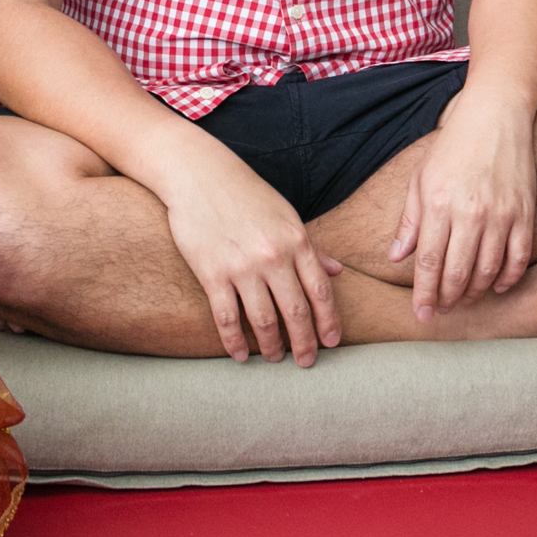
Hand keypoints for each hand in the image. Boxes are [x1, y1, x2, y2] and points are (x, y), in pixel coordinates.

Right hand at [160, 149, 341, 364]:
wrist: (199, 174)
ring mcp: (242, 266)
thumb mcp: (286, 215)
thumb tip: (338, 272)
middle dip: (304, 343)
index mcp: (296, 240)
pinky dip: (234, 341)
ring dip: (272, 346)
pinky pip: (226, 317)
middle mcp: (273, 256)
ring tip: (275, 359)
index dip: (329, 322)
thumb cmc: (245, 194)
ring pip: (263, 320)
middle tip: (307, 362)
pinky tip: (240, 355)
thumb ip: (312, 246)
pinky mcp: (212, 273)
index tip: (332, 343)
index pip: (321, 291)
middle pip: (296, 312)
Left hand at [390, 89, 536, 319]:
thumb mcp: (420, 179)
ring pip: (488, 271)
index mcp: (438, 205)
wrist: (495, 117)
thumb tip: (396, 258)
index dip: (425, 294)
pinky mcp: (524, 212)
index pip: (429, 263)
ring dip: (474, 292)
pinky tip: (497, 287)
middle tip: (441, 311)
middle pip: (457, 273)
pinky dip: (508, 278)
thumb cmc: (452, 147)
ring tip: (463, 300)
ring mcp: (501, 214)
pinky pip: (518, 257)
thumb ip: (409, 222)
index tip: (422, 314)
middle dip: (447, 299)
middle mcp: (470, 213)